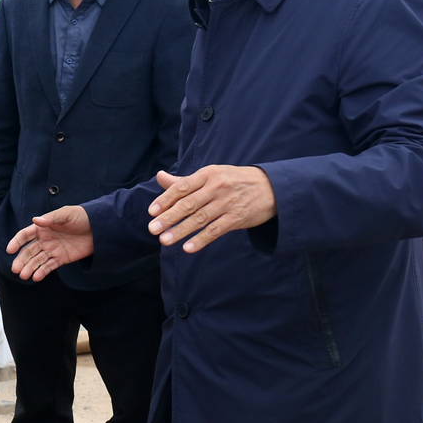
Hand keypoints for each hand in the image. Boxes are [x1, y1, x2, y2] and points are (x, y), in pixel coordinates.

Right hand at [7, 205, 92, 280]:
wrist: (99, 228)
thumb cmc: (82, 216)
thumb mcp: (67, 214)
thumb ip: (51, 218)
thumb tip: (35, 220)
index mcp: (43, 227)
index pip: (25, 235)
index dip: (17, 242)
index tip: (10, 250)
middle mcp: (45, 239)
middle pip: (29, 251)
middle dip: (21, 260)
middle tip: (15, 269)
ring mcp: (53, 250)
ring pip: (37, 260)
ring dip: (30, 268)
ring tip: (24, 275)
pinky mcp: (61, 258)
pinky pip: (49, 266)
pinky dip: (42, 271)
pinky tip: (36, 277)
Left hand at [147, 166, 276, 253]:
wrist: (270, 187)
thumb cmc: (234, 181)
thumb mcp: (211, 175)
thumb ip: (184, 180)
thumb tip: (159, 177)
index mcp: (208, 174)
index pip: (182, 186)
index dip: (165, 199)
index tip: (152, 211)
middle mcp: (217, 187)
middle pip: (188, 204)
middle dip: (169, 217)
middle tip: (152, 228)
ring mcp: (227, 203)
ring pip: (200, 219)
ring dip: (181, 230)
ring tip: (165, 240)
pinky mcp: (237, 218)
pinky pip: (216, 230)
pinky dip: (201, 240)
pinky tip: (187, 248)